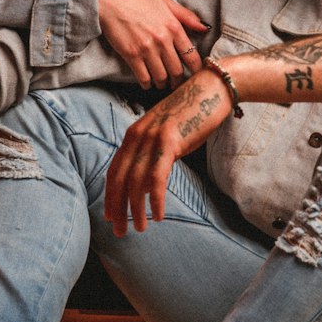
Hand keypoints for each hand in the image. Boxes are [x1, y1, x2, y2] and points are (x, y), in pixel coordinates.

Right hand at [99, 0, 207, 89]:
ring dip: (163, 83)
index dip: (195, 70)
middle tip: (177, 83)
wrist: (111, 2)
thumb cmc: (139, 1)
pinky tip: (148, 83)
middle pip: (177, 70)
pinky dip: (147, 84)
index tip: (195, 76)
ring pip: (161, 77)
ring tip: (162, 83)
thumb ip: (187, 16)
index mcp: (174, 28)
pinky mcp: (131, 55)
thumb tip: (205, 28)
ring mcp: (147, 49)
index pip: (191, 56)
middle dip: (178, 80)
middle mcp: (163, 40)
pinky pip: (144, 77)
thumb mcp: (166, 3)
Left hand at [103, 70, 231, 235]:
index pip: (115, 170)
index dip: (110, 196)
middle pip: (120, 179)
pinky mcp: (169, 141)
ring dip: (136, 210)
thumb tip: (145, 183)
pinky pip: (156, 178)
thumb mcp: (166, 134)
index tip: (111, 216)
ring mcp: (152, 138)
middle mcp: (137, 136)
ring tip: (139, 228)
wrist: (211, 89)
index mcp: (134, 134)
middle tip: (119, 232)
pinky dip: (154, 200)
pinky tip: (158, 215)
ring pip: (136, 182)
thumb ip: (153, 155)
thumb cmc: (193, 113)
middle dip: (117, 208)